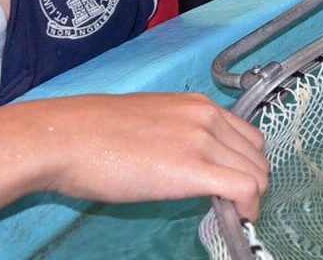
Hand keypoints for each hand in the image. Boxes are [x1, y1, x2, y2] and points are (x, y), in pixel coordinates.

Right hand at [38, 93, 268, 220]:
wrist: (66, 138)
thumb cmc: (94, 134)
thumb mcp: (150, 120)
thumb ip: (180, 134)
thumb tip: (189, 157)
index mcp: (197, 105)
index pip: (247, 135)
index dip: (247, 163)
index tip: (236, 183)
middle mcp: (206, 117)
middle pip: (256, 154)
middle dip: (253, 181)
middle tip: (235, 203)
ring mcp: (201, 140)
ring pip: (255, 172)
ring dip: (252, 196)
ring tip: (233, 212)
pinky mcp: (192, 168)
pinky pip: (243, 188)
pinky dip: (248, 207)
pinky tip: (239, 218)